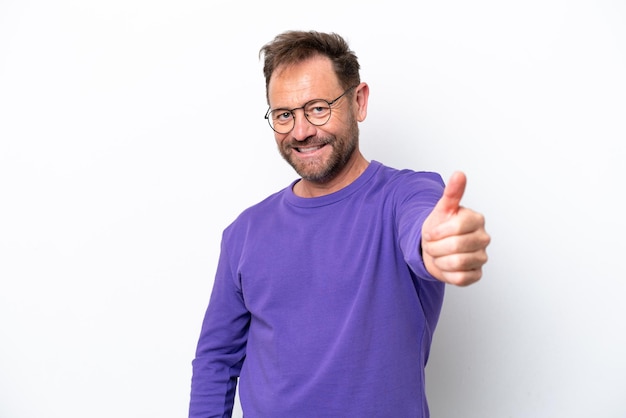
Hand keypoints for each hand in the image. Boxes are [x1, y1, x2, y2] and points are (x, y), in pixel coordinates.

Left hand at [421, 171, 490, 285]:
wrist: (434, 246)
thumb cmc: (439, 226)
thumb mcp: (442, 209)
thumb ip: (452, 192)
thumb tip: (459, 174)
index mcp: (476, 219)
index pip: (457, 227)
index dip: (437, 232)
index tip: (430, 232)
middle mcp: (483, 238)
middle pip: (455, 247)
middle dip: (435, 247)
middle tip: (432, 244)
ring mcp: (482, 257)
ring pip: (457, 263)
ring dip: (439, 259)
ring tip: (438, 253)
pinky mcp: (477, 274)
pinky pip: (460, 278)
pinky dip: (446, 273)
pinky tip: (445, 264)